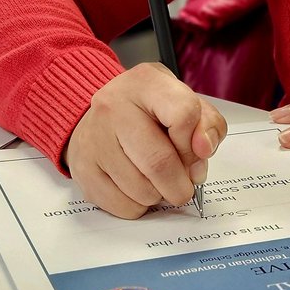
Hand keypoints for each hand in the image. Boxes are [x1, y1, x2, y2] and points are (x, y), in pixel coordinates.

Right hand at [64, 63, 227, 218]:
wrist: (98, 115)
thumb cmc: (148, 110)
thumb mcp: (183, 100)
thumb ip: (206, 122)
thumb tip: (204, 149)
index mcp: (145, 83)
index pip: (184, 115)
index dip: (196, 143)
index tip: (197, 152)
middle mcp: (113, 107)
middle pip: (159, 162)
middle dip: (181, 184)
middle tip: (185, 185)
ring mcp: (94, 139)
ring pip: (141, 190)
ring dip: (160, 195)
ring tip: (159, 181)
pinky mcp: (83, 169)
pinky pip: (123, 205)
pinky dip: (140, 205)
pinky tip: (138, 187)